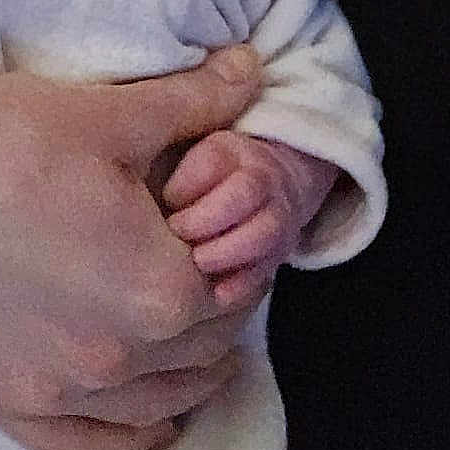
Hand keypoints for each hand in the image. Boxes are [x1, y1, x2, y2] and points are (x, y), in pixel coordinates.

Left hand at [164, 131, 339, 308]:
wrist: (282, 179)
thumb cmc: (225, 170)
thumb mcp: (202, 155)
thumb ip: (187, 172)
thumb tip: (169, 202)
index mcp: (237, 154)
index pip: (215, 162)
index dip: (189, 185)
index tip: (167, 202)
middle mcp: (266, 184)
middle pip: (244, 195)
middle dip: (208, 219)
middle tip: (178, 233)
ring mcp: (279, 219)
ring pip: (261, 236)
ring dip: (226, 253)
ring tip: (198, 262)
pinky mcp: (279, 254)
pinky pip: (266, 271)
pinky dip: (242, 285)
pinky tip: (218, 295)